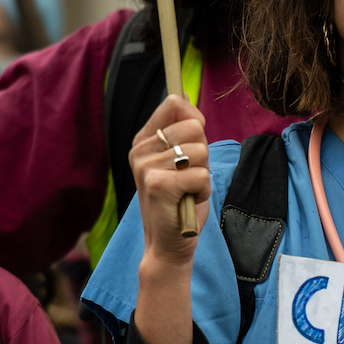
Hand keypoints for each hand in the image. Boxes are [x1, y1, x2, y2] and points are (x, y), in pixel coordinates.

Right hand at [131, 95, 210, 268]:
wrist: (168, 242)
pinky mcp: (158, 184)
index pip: (175, 103)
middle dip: (202, 155)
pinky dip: (202, 192)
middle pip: (194, 127)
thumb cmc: (180, 200)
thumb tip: (187, 101)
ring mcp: (146, 166)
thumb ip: (185, 132)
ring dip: (203, 175)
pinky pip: (201, 176)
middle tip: (187, 177)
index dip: (195, 122)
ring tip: (186, 191)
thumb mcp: (182, 160)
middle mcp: (140, 149)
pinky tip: (187, 201)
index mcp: (144, 139)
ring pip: (201, 152)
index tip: (191, 147)